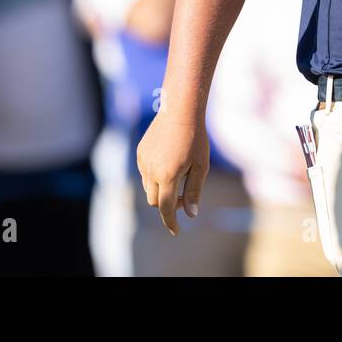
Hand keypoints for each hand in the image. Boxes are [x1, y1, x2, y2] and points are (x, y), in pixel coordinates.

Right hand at [136, 110, 211, 236]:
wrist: (180, 110)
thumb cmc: (195, 138)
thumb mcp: (201, 166)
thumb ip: (194, 191)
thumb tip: (190, 214)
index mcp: (167, 176)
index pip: (165, 208)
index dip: (170, 222)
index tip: (176, 231)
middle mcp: (150, 171)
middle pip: (155, 201)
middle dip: (168, 204)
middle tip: (184, 196)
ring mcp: (143, 161)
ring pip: (148, 188)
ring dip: (161, 190)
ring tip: (180, 176)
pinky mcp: (140, 153)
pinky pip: (145, 173)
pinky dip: (155, 176)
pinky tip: (170, 163)